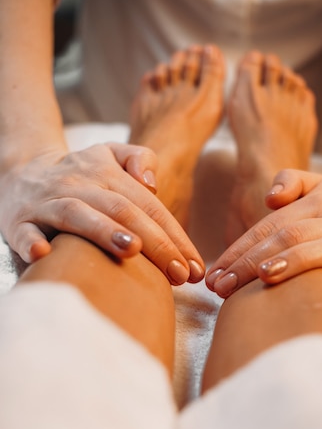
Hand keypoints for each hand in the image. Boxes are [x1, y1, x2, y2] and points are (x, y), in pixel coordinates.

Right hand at [0, 143, 203, 284]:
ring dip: (104, 232)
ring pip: (78, 214)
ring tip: (131, 250)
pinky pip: (24, 231)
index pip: (149, 206)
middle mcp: (79, 185)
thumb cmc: (79, 174)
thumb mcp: (109, 154)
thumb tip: (152, 184)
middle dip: (155, 243)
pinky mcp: (18, 220)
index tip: (195, 267)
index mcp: (106, 174)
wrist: (21, 172)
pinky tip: (43, 255)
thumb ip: (138, 157)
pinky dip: (31, 242)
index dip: (175, 236)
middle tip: (179, 274)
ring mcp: (48, 203)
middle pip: (123, 211)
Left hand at [206, 169, 321, 303]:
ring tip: (265, 275)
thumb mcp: (321, 187)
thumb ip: (292, 181)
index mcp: (319, 204)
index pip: (271, 227)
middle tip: (224, 286)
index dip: (241, 248)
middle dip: (253, 262)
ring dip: (296, 262)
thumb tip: (270, 198)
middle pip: (292, 238)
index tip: (215, 273)